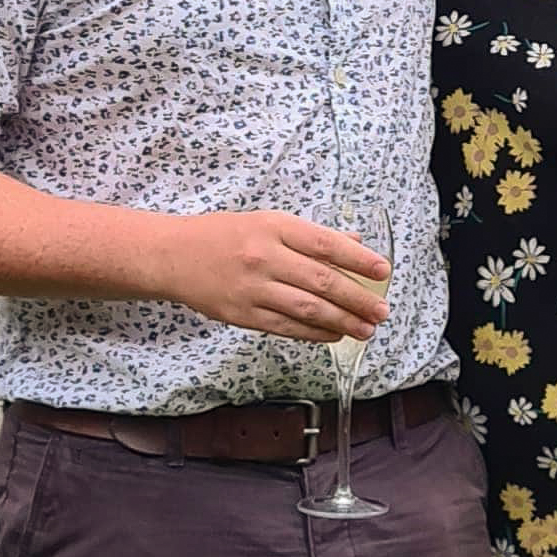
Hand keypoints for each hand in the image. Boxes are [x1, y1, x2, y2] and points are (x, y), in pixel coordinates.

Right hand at [164, 213, 389, 341]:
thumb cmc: (223, 235)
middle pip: (322, 281)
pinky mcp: (242, 315)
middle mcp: (264, 257)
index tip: (383, 271)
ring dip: (342, 322)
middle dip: (358, 299)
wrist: (172, 256)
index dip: (359, 259)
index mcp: (273, 227)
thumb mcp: (267, 222)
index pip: (326, 244)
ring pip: (307, 309)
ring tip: (366, 329)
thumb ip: (311, 235)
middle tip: (382, 311)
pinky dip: (315, 333)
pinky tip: (334, 335)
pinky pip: (286, 327)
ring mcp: (252, 289)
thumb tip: (354, 243)